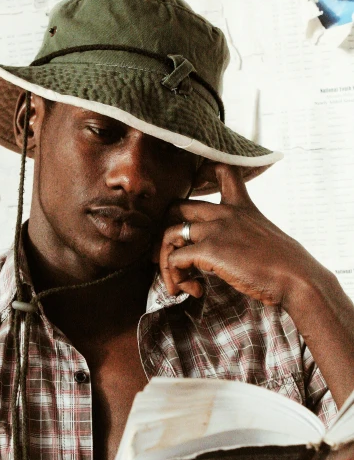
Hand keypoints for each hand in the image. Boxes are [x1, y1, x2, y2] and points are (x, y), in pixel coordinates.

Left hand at [156, 164, 323, 308]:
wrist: (295, 277)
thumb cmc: (284, 265)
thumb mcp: (263, 237)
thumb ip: (241, 235)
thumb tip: (225, 255)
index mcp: (241, 206)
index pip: (220, 169)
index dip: (199, 175)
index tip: (192, 195)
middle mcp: (225, 212)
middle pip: (176, 206)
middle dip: (165, 233)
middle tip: (170, 258)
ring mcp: (215, 229)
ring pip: (168, 234)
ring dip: (165, 263)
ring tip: (178, 283)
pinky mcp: (208, 250)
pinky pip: (174, 260)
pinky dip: (177, 278)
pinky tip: (196, 290)